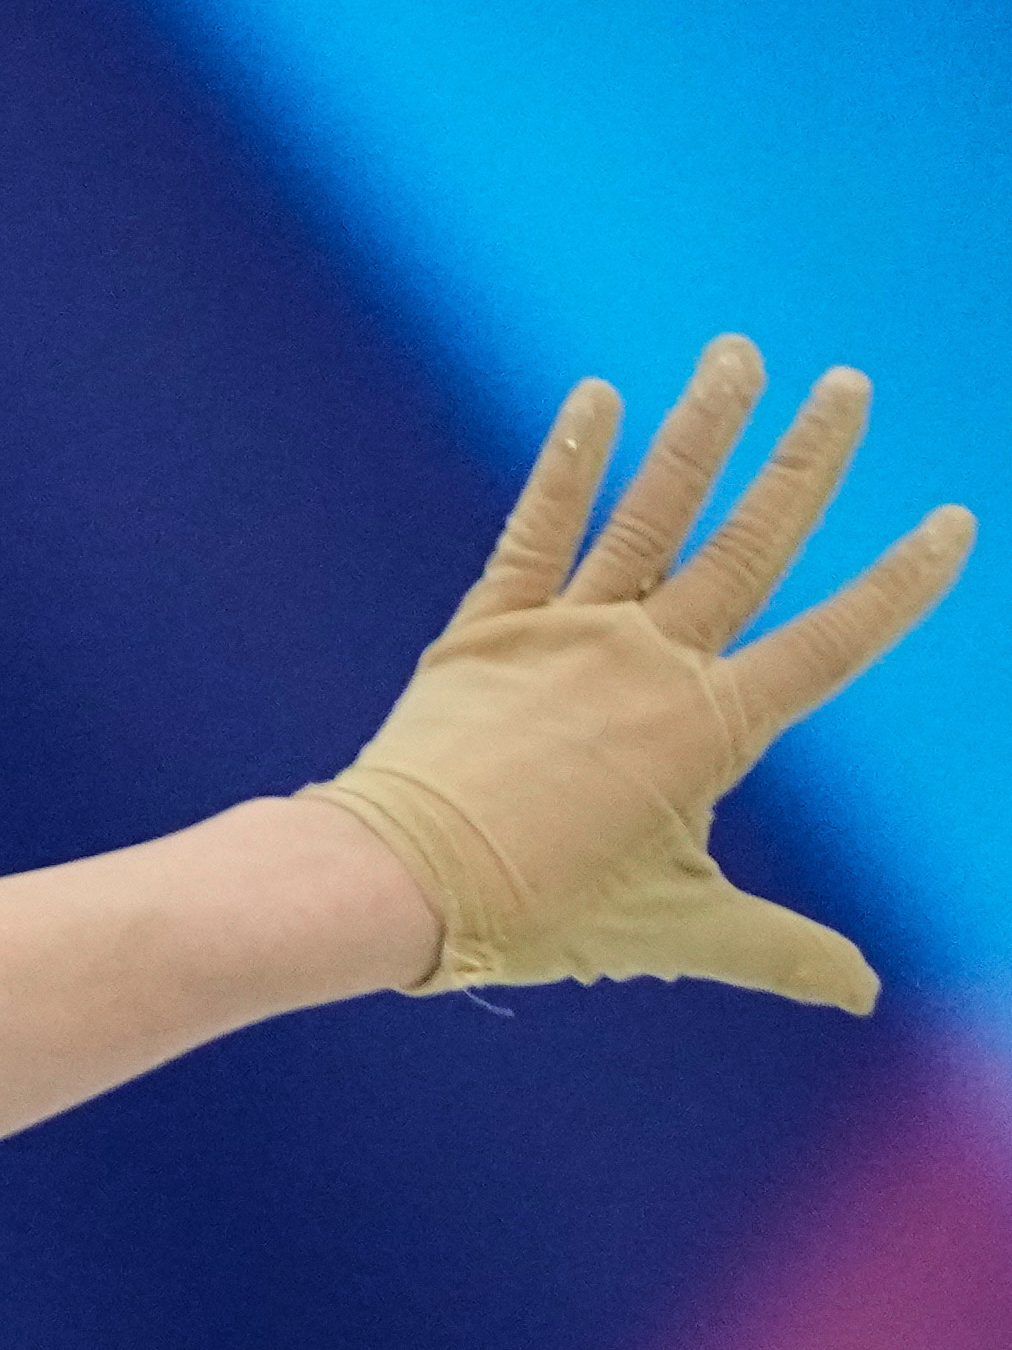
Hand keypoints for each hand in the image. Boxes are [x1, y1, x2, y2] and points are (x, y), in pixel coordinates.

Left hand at [307, 338, 971, 1010]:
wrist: (396, 886)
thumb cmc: (536, 915)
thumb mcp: (674, 932)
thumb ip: (778, 950)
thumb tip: (866, 994)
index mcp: (710, 729)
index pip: (833, 642)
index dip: (899, 584)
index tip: (953, 522)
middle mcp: (650, 664)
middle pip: (751, 545)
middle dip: (807, 462)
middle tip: (850, 385)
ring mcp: (568, 637)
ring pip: (653, 516)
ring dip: (700, 432)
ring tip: (738, 355)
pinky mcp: (491, 628)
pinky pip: (537, 531)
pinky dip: (568, 464)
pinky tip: (596, 400)